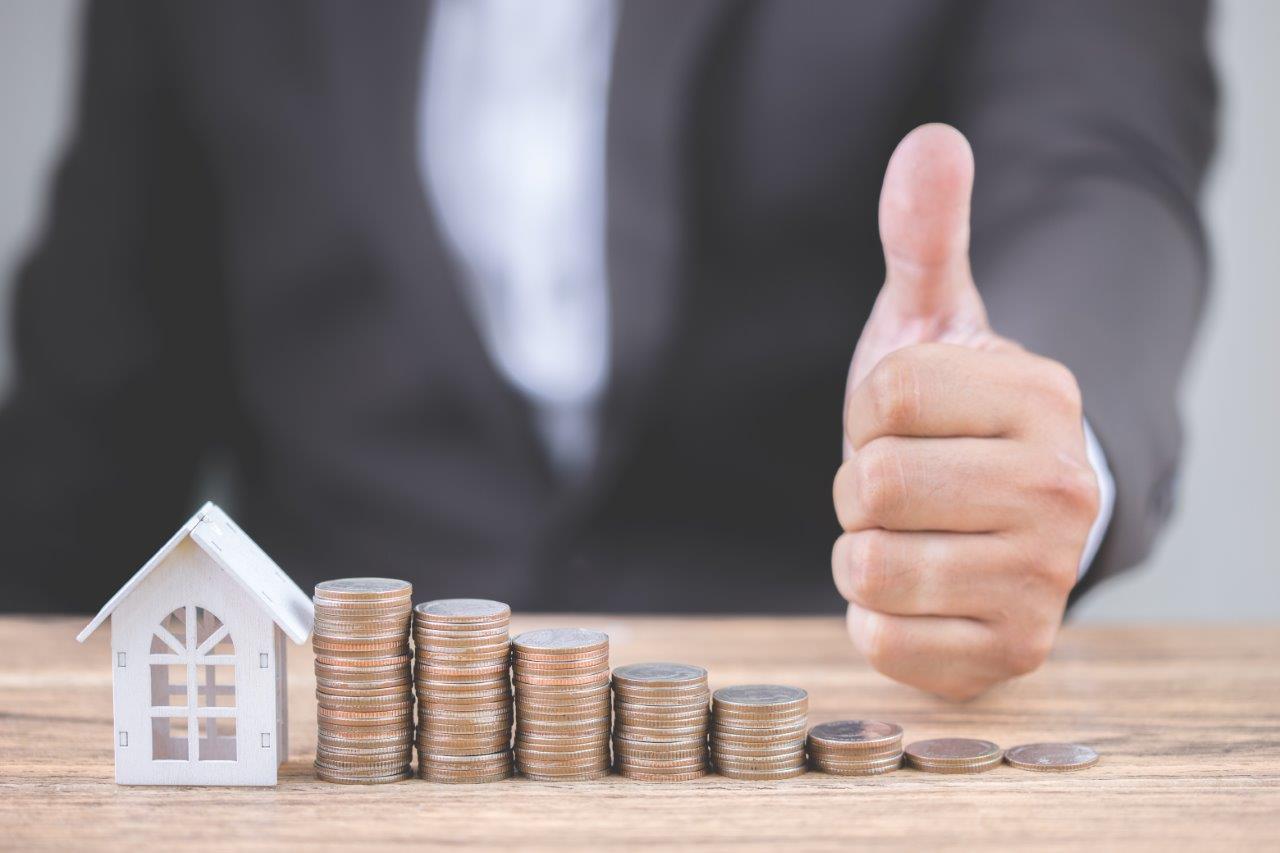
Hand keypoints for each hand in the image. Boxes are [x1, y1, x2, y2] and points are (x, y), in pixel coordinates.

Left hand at [833, 124, 1100, 700]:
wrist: (1000, 516)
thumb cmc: (953, 417)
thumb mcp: (935, 322)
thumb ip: (924, 237)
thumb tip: (930, 142)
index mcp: (1042, 395)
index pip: (885, 393)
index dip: (869, 408)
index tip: (904, 420)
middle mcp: (1060, 489)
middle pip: (874, 482)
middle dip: (861, 482)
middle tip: (902, 483)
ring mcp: (1043, 579)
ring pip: (869, 564)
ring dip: (862, 548)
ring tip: (909, 533)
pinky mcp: (1011, 652)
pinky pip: (881, 638)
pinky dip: (871, 615)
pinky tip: (914, 591)